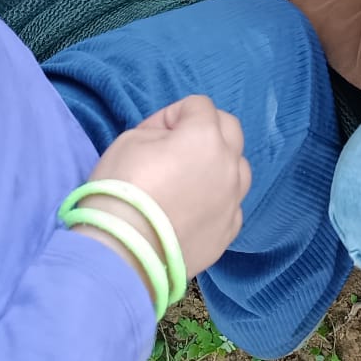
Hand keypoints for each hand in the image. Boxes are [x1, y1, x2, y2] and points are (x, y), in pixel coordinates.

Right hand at [78, 95, 251, 292]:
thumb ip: (161, 130)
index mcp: (206, 136)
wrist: (122, 254)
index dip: (172, 114)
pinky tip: (194, 211)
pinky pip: (231, 205)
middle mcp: (228, 165)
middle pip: (230, 129)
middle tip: (176, 148)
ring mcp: (232, 201)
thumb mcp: (130, 139)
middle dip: (206, 129)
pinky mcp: (228, 233)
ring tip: (190, 180)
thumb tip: (172, 139)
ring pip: (238, 168)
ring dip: (219, 165)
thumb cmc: (122, 190)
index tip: (151, 134)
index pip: (198, 105)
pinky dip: (217, 201)